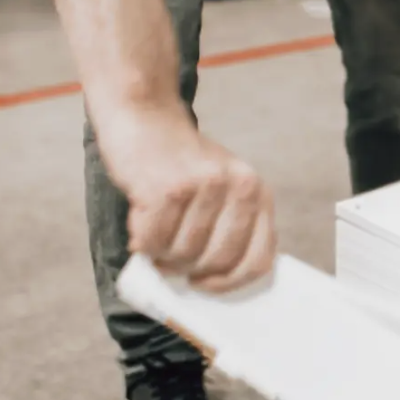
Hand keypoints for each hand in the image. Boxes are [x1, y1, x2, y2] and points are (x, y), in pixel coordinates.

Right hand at [99, 103, 276, 292]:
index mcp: (255, 191)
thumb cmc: (180, 161)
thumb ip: (228, 227)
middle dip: (189, 268)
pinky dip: (141, 242)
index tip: (206, 282)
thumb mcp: (221, 186)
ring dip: (163, 255)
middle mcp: (237, 186)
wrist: (145, 115)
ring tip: (156, 232)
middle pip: (217, 263)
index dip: (230, 282)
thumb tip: (216, 284)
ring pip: (183, 256)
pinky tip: (141, 222)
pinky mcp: (166, 189)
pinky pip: (152, 243)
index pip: (258, 260)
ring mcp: (203, 187)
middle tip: (171, 255)